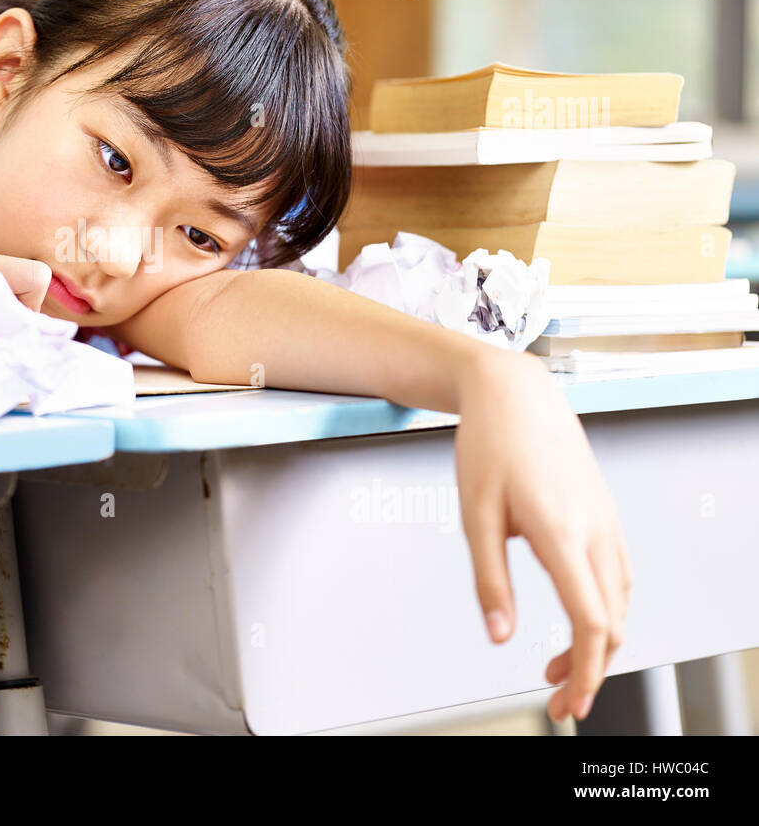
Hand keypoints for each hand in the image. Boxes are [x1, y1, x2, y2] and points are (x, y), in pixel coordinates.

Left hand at [454, 349, 631, 724]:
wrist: (514, 393)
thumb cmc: (489, 444)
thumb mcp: (475, 515)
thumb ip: (489, 580)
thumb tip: (499, 635)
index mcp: (561, 533)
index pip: (591, 621)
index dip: (585, 671)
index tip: (567, 702)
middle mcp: (594, 529)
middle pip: (612, 620)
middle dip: (590, 668)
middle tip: (558, 697)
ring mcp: (606, 520)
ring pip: (619, 600)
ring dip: (598, 640)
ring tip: (559, 663)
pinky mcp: (604, 513)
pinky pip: (617, 574)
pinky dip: (604, 608)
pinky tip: (579, 616)